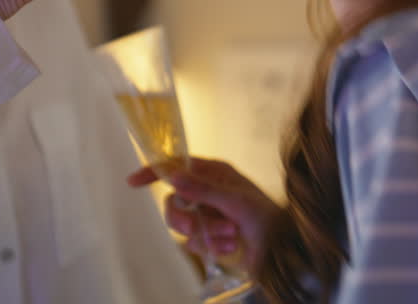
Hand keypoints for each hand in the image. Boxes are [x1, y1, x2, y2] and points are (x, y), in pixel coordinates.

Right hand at [128, 157, 279, 274]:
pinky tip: (231, 246)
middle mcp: (208, 191)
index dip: (154, 172)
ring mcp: (207, 215)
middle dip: (186, 218)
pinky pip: (193, 242)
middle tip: (199, 228)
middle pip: (174, 202)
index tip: (133, 182)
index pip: (177, 166)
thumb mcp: (237, 201)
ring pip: (183, 225)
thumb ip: (204, 190)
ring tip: (230, 235)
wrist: (284, 252)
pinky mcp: (209, 237)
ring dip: (206, 233)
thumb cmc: (267, 218)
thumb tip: (173, 177)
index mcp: (214, 173)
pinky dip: (212, 246)